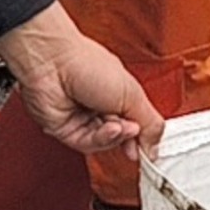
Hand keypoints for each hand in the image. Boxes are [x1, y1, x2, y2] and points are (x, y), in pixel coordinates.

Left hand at [0, 5, 164, 159]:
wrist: (53, 62)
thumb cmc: (87, 62)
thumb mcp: (133, 93)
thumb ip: (150, 121)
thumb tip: (156, 145)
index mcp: (118, 93)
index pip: (136, 122)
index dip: (144, 135)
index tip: (152, 147)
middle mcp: (99, 106)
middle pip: (120, 136)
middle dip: (131, 136)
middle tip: (137, 134)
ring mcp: (81, 119)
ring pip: (104, 143)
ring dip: (116, 136)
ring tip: (121, 125)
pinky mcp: (65, 130)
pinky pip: (87, 144)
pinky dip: (101, 139)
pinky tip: (109, 128)